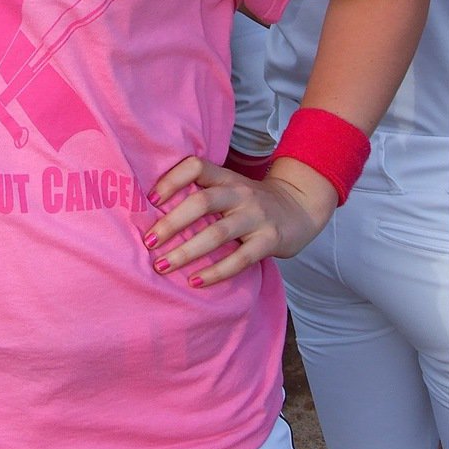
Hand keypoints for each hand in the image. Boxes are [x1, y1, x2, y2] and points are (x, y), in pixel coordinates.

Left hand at [142, 155, 336, 286]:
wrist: (299, 208)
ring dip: (186, 252)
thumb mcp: (229, 188)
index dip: (171, 180)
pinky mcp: (270, 241)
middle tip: (149, 242)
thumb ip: (202, 193)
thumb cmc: (250, 203)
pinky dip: (215, 272)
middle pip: (202, 203)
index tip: (151, 200)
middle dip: (171, 223)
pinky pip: (240, 259)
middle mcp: (240, 193)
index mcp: (226, 177)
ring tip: (163, 266)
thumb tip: (152, 212)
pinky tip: (195, 281)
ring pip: (217, 233)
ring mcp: (256, 216)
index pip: (196, 166)